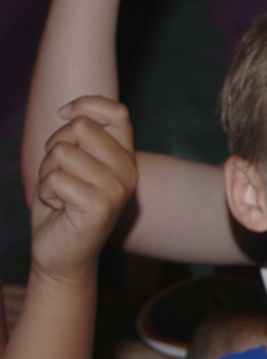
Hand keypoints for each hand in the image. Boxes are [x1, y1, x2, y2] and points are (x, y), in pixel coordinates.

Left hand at [32, 97, 136, 283]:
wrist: (63, 253)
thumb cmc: (63, 205)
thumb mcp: (73, 163)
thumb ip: (80, 138)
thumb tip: (72, 111)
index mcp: (125, 158)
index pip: (118, 113)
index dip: (87, 104)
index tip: (64, 115)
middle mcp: (128, 172)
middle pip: (82, 128)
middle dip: (55, 146)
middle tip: (58, 173)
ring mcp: (116, 190)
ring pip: (63, 153)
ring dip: (48, 173)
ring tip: (59, 193)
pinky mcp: (99, 207)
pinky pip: (56, 179)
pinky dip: (47, 193)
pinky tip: (59, 208)